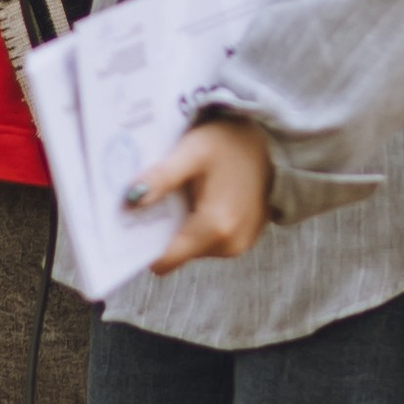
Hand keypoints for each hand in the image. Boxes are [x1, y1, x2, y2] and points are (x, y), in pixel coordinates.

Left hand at [132, 115, 273, 268]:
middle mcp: (229, 245)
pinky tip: (197, 198)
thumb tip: (129, 200)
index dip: (143, 245)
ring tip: (179, 195)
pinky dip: (198, 224)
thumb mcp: (192, 151)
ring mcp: (239, 245)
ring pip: (191, 247)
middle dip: (161, 231)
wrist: (274, 143)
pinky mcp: (243, 240)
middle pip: (177, 252)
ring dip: (180, 226)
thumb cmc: (231, 142)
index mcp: (215, 228)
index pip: (165, 260)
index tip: (129, 224)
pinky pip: (208, 240)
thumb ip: (161, 178)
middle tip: (154, 200)